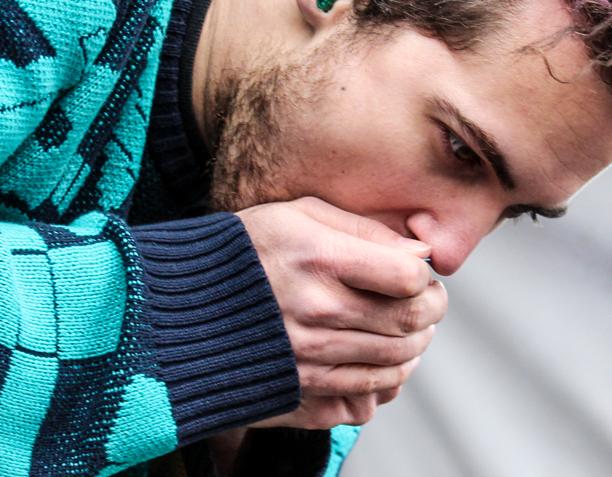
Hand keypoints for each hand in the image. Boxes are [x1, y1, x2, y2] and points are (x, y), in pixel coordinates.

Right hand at [236, 197, 446, 428]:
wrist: (180, 306)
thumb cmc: (242, 253)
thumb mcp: (297, 215)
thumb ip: (361, 230)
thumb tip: (418, 254)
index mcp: (318, 259)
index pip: (408, 278)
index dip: (425, 277)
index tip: (418, 274)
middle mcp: (316, 311)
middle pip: (410, 322)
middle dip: (430, 311)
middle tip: (424, 301)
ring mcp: (309, 356)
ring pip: (397, 362)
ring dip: (413, 345)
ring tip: (403, 328)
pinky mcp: (300, 390)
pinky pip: (367, 397)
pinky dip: (386, 381)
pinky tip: (379, 360)